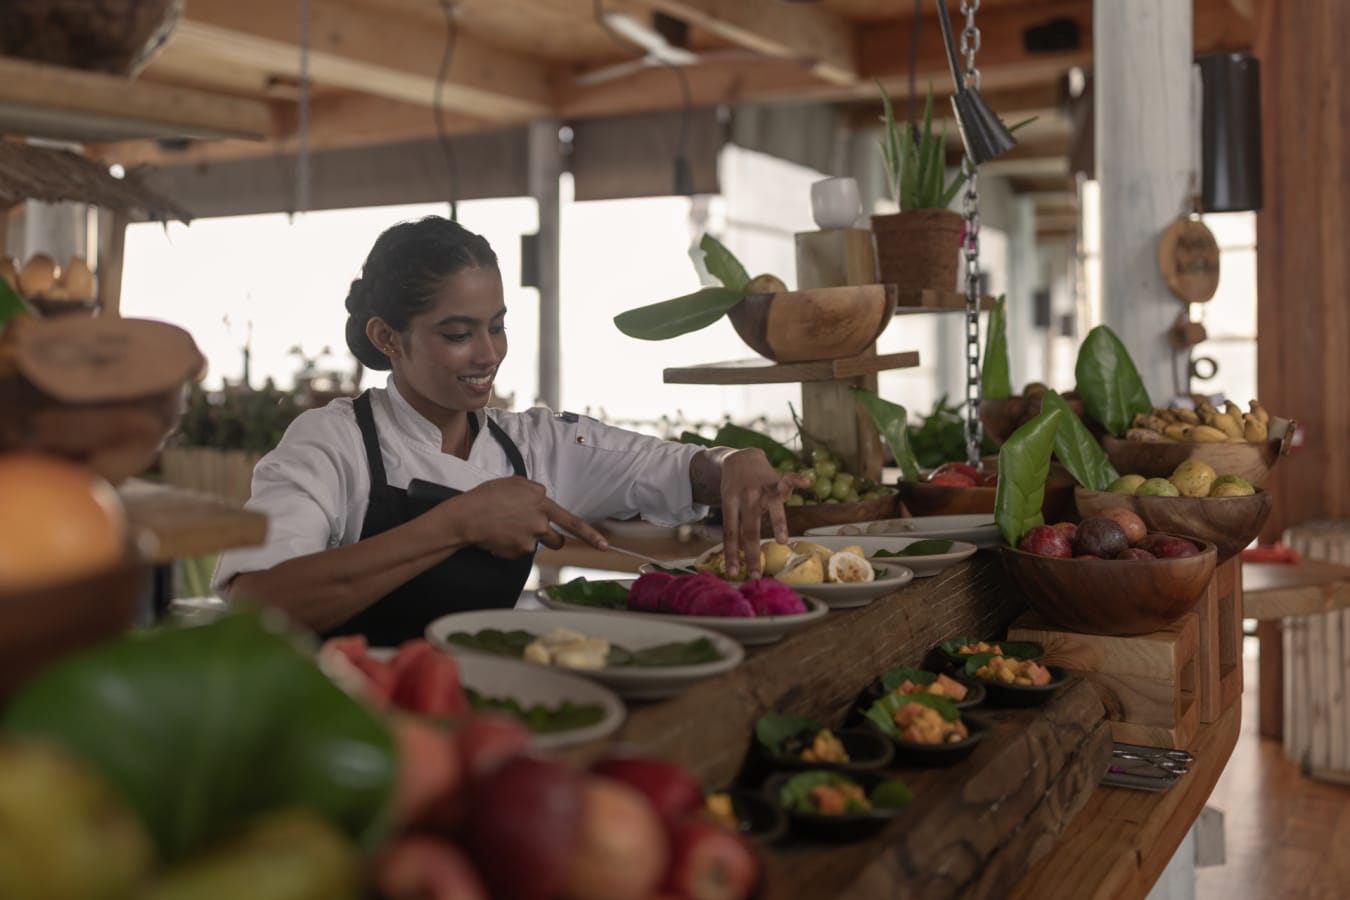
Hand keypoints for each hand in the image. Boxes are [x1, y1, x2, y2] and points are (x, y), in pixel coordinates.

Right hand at [439, 477, 607, 557]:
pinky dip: (512, 546)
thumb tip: (540, 498)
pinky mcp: (518, 553)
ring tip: (508, 528)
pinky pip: (521, 552)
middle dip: (549, 537)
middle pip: (557, 539)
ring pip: (539, 545)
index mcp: (541, 502)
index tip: (604, 546)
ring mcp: (530, 540)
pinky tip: (499, 536)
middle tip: (529, 528)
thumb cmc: (487, 496)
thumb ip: (534, 491)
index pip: (572, 521)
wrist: (467, 517)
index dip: (590, 535)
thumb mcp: (514, 483)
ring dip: (530, 540)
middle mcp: (540, 522)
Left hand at [718, 449, 809, 578]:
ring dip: (777, 524)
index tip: (733, 573)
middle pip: (749, 527)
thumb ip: (737, 527)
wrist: (739, 458)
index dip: (731, 553)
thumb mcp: (730, 505)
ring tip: (781, 541)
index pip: (731, 532)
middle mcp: (746, 496)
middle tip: (755, 574)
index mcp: (730, 503)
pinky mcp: (775, 479)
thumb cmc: (735, 490)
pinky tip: (807, 482)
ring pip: (771, 506)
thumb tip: (737, 558)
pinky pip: (787, 479)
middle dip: (752, 552)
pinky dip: (796, 480)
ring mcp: (761, 487)